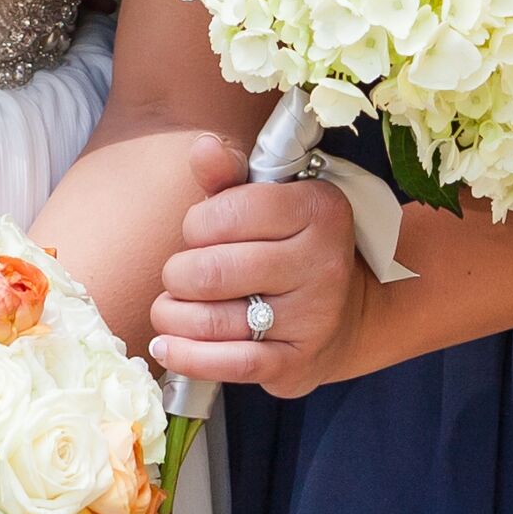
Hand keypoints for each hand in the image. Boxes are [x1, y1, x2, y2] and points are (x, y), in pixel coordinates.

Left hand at [148, 165, 377, 397]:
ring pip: (214, 320)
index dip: (196, 225)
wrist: (345, 314)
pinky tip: (167, 347)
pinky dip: (188, 357)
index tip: (199, 233)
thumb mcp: (267, 201)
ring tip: (169, 310)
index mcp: (318, 209)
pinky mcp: (298, 362)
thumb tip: (203, 149)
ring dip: (174, 316)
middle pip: (212, 271)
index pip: (227, 213)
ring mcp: (314, 316)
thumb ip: (228, 175)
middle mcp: (322, 262)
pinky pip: (230, 364)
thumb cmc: (288, 248)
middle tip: (181, 276)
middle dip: (179, 275)